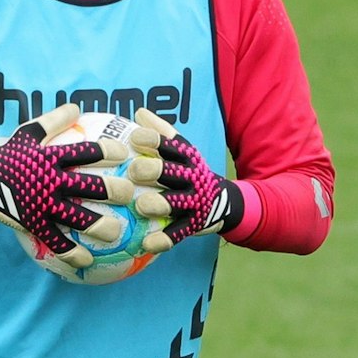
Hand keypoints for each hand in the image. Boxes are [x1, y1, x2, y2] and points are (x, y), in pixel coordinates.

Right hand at [0, 104, 151, 263]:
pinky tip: (87, 262)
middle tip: (132, 195)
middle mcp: (50, 181)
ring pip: (76, 218)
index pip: (86, 151)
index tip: (127, 153)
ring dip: (99, 227)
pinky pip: (56, 242)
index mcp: (52, 157)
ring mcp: (42, 205)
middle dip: (114, 191)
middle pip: (89, 186)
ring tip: (117, 233)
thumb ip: (54, 120)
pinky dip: (71, 253)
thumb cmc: (12, 155)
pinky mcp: (34, 224)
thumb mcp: (28, 132)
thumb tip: (77, 105)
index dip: (109, 151)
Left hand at [128, 110, 242, 247]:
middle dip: (154, 171)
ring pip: (176, 203)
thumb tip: (138, 112)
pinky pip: (177, 234)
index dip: (154, 140)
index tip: (135, 137)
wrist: (223, 202)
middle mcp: (192, 179)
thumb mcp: (182, 151)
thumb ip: (162, 132)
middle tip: (133, 171)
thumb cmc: (189, 173)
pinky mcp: (193, 225)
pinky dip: (163, 239)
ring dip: (160, 203)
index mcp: (187, 158)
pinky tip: (147, 244)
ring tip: (142, 205)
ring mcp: (193, 203)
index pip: (171, 145)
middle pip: (173, 172)